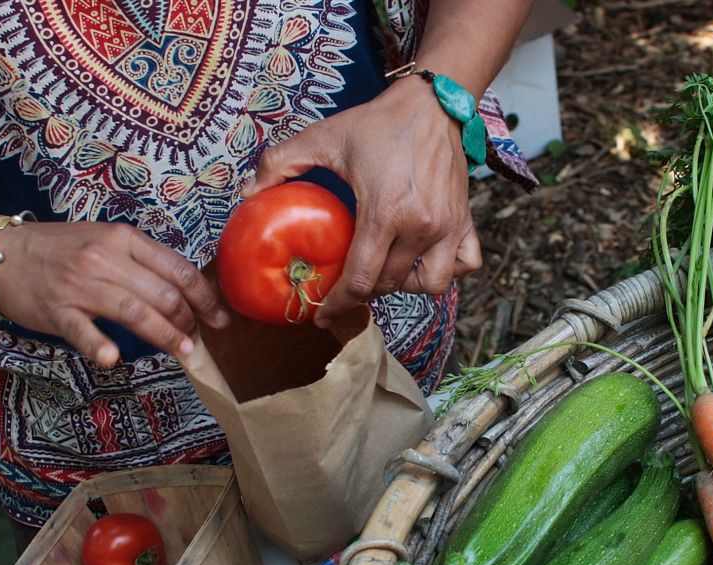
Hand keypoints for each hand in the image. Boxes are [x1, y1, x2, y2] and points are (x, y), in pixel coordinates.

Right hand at [0, 222, 228, 365]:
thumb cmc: (57, 249)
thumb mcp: (104, 240)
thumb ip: (141, 261)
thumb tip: (184, 291)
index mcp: (122, 238)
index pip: (178, 269)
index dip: (205, 298)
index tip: (219, 319)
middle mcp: (104, 258)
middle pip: (163, 293)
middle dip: (189, 321)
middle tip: (197, 341)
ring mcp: (79, 285)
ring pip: (136, 312)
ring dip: (165, 336)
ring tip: (183, 352)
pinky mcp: (56, 310)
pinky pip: (82, 330)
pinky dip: (98, 345)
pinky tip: (113, 358)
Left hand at [244, 76, 484, 327]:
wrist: (433, 103)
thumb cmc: (379, 123)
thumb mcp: (323, 137)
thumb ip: (279, 163)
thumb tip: (247, 194)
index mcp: (385, 212)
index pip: (361, 279)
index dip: (338, 303)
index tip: (322, 313)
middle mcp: (421, 226)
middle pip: (390, 285)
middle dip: (364, 293)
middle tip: (345, 287)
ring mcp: (448, 226)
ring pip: (430, 285)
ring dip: (405, 286)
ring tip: (385, 271)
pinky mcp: (466, 221)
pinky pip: (465, 266)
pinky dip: (446, 272)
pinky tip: (424, 260)